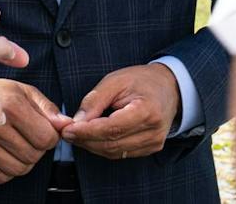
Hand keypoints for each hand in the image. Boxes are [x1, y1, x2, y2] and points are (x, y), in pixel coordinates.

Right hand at [0, 78, 72, 183]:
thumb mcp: (24, 91)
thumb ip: (48, 109)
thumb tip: (66, 125)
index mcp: (10, 105)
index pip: (45, 138)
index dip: (50, 137)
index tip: (44, 131)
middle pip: (33, 155)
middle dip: (37, 149)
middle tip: (29, 137)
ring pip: (19, 169)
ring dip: (24, 161)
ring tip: (17, 145)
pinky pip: (1, 177)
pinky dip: (8, 170)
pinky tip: (4, 154)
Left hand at [60, 63, 179, 159]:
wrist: (169, 87)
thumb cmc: (142, 80)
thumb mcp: (116, 80)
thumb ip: (95, 100)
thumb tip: (76, 121)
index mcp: (147, 111)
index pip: (112, 128)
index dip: (87, 132)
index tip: (68, 129)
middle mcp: (153, 131)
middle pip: (112, 144)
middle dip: (85, 140)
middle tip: (66, 132)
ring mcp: (153, 143)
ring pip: (114, 152)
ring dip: (92, 145)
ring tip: (76, 134)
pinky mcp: (150, 148)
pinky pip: (121, 153)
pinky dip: (103, 147)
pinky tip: (92, 138)